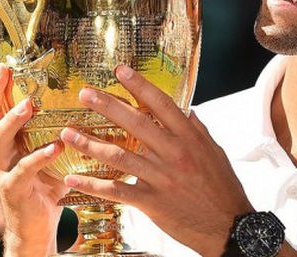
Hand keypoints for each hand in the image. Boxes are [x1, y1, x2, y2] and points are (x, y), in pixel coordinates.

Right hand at [0, 42, 66, 256]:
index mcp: (11, 133)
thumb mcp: (55, 145)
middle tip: (3, 67)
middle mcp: (2, 147)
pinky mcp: (15, 189)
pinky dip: (38, 158)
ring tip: (27, 104)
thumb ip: (65, 123)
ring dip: (12, 120)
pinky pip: (23, 171)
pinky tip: (53, 147)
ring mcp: (5, 168)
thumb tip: (96, 92)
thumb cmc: (51, 178)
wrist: (39, 223)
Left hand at [60, 65, 253, 256]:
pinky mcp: (151, 201)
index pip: (161, 104)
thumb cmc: (222, 187)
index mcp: (189, 138)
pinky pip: (116, 191)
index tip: (121, 70)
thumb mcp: (214, 152)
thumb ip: (197, 130)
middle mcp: (174, 153)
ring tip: (68, 133)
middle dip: (107, 106)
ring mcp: (161, 178)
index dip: (140, 85)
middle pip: (136, 124)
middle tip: (84, 94)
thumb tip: (186, 110)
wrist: (229, 225)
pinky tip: (72, 179)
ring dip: (90, 144)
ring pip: (119, 156)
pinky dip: (92, 185)